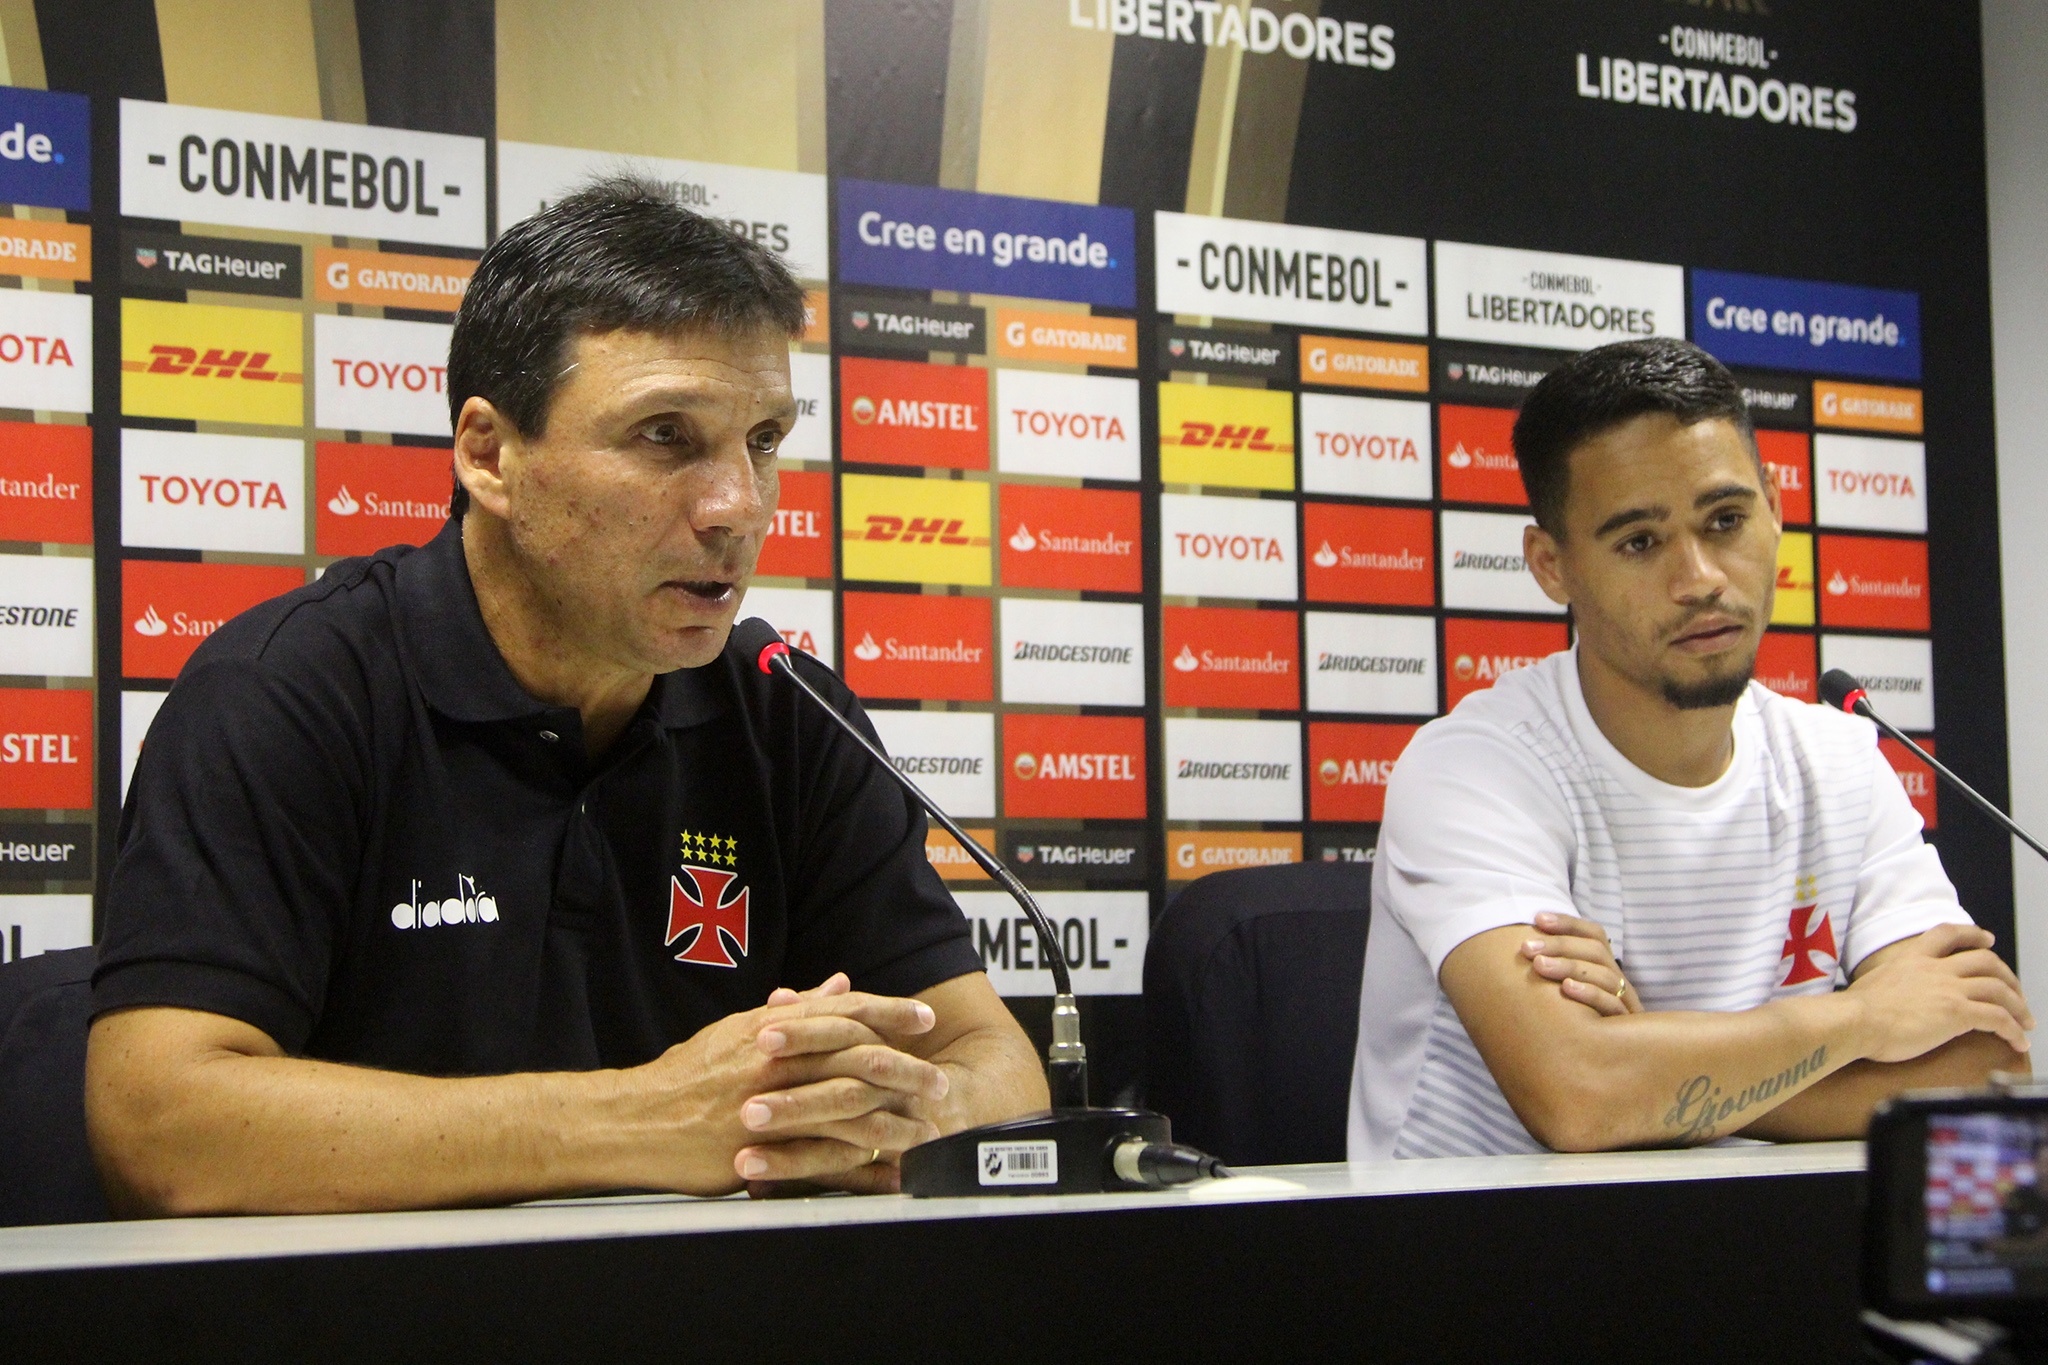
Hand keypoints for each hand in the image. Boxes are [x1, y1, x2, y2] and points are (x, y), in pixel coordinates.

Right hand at [622, 973, 946, 1196]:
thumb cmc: (687, 1075)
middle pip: (854, 1054)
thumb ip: (796, 1011)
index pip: (843, 1011)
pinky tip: (885, 1163)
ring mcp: (767, 1103)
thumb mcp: (739, 1030)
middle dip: (904, 1063)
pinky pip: (820, 1152)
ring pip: (844, 1100)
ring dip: (892, 1109)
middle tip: (939, 1073)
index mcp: (770, 1028)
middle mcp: (773, 1060)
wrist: (635, 1121)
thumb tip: (840, 984)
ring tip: (925, 1119)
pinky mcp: (759, 1146)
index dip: (888, 1012)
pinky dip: (857, 1157)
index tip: (924, 1017)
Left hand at [1519, 911, 1641, 1016]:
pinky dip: (1589, 995)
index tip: (1537, 918)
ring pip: (1604, 975)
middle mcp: (1618, 982)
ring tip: (1539, 966)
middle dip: (1559, 945)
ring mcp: (1625, 1004)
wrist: (1617, 1069)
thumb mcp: (1567, 996)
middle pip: (1596, 951)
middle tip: (1527, 948)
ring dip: (1569, 966)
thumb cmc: (1581, 1025)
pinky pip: (1612, 1006)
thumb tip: (1517, 951)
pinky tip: (1566, 991)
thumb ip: (1551, 973)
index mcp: (1605, 968)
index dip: (1568, 923)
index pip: (1594, 934)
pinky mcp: (1625, 1028)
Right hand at [1848, 924, 2034, 1061]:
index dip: (1972, 934)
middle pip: (1985, 961)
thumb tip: (1889, 997)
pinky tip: (2017, 1041)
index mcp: (1913, 958)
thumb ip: (1891, 983)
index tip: (1987, 939)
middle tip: (2016, 992)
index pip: (1948, 933)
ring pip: (1999, 989)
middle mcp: (1935, 969)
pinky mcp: (1958, 1013)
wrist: (1855, 1020)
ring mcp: (1949, 989)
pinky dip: (2014, 1030)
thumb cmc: (1854, 1011)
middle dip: (2008, 976)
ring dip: (2018, 1006)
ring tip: (2025, 1021)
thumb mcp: (1873, 983)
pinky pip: (1998, 1018)